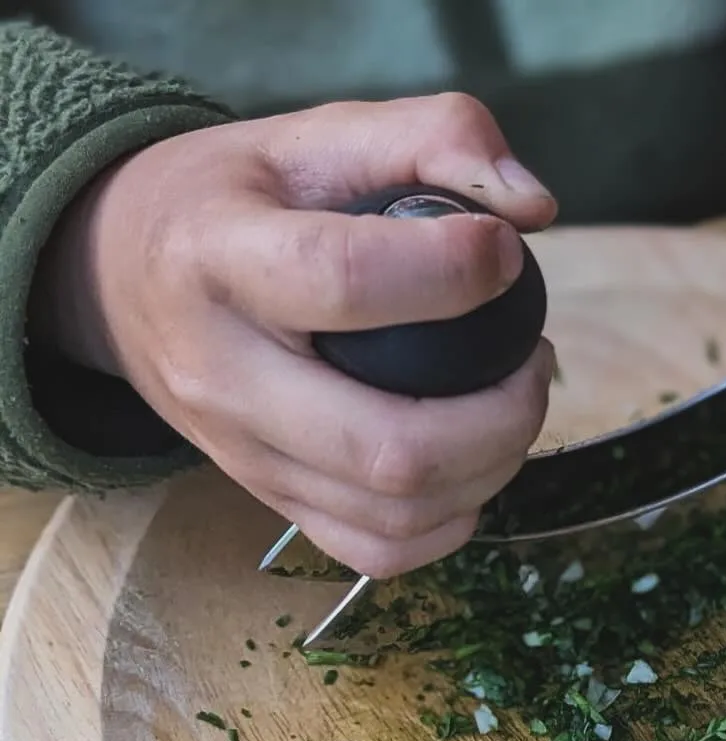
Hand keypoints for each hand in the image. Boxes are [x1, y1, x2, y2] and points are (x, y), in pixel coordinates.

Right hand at [35, 94, 556, 578]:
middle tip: (532, 356)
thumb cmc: (240, 197)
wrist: (119, 273)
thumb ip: (436, 135)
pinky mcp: (269, 499)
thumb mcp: (318, 132)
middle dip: (503, 414)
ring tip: (512, 401)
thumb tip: (534, 209)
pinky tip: (474, 462)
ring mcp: (242, 454)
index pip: (342, 280)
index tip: (506, 252)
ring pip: (394, 512)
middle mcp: (220, 374)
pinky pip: (378, 550)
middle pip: (386, 446)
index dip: (452, 273)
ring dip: (493, 467)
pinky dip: (452, 522)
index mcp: (219, 257)